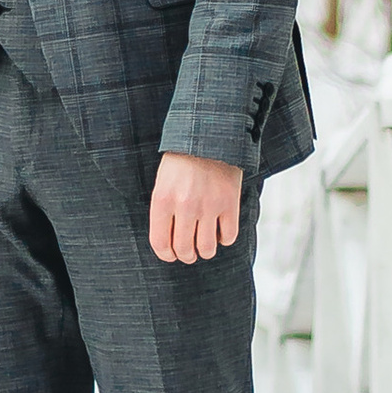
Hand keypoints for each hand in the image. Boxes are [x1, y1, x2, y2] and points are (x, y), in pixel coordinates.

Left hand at [150, 151, 244, 265]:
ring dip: (205, 251)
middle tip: (189, 252)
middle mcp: (185, 206)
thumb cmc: (181, 160)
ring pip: (207, 248)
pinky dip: (224, 239)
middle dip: (186, 255)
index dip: (166, 255)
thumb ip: (163, 211)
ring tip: (205, 244)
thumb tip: (168, 242)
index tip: (171, 255)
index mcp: (163, 201)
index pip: (161, 243)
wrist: (209, 137)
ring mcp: (209, 206)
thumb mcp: (163, 183)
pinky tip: (220, 230)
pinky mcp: (230, 203)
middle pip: (185, 250)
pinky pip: (229, 237)